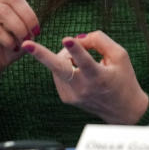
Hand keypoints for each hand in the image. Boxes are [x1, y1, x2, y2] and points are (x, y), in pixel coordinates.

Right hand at [0, 0, 39, 90]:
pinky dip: (7, 39)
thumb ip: (27, 25)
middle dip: (28, 17)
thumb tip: (29, 28)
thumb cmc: (8, 49)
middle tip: (33, 35)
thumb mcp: (24, 36)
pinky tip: (9, 47)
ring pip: (3, 12)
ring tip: (20, 42)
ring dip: (18, 30)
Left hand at [22, 31, 148, 124]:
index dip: (77, 49)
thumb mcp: (120, 56)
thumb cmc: (123, 78)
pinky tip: (80, 74)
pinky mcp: (65, 98)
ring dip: (67, 57)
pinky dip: (67, 67)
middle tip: (25, 44)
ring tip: (84, 64)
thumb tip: (75, 38)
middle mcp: (84, 88)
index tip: (67, 40)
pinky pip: (60, 73)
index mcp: (99, 77)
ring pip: (59, 64)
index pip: (87, 61)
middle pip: (58, 68)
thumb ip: (99, 40)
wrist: (123, 111)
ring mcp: (72, 95)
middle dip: (40, 54)